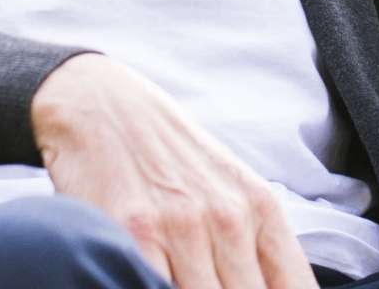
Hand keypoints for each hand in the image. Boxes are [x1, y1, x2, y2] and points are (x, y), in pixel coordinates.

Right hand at [33, 54, 312, 288]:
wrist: (104, 108)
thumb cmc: (170, 156)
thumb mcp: (230, 189)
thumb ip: (256, 244)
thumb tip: (274, 288)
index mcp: (261, 209)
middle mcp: (229, 218)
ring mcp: (184, 226)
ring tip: (183, 284)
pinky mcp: (137, 232)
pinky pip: (157, 287)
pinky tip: (154, 283)